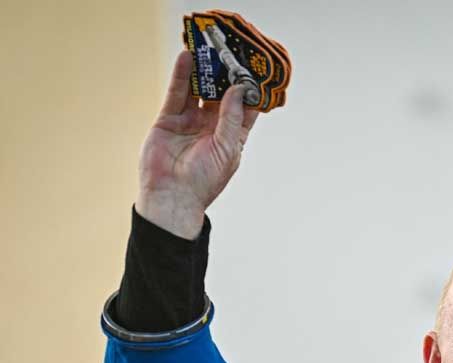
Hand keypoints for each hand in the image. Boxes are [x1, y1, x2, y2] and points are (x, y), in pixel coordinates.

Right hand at [136, 50, 259, 238]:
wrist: (172, 196)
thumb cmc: (204, 181)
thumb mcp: (227, 148)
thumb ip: (232, 118)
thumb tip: (239, 89)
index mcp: (232, 137)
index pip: (245, 108)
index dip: (250, 89)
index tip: (255, 69)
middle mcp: (212, 127)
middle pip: (221, 94)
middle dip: (226, 75)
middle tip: (229, 52)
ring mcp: (190, 121)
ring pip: (199, 89)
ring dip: (204, 70)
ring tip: (208, 49)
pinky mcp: (169, 119)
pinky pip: (177, 92)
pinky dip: (181, 75)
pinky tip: (186, 58)